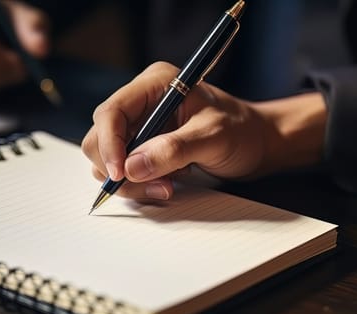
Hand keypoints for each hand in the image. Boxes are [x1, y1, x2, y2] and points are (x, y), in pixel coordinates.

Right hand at [82, 61, 327, 200]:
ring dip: (134, 181)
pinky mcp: (144, 147)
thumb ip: (173, 150)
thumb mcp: (213, 137)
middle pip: (101, 138)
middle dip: (121, 168)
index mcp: (154, 84)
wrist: (255, 144)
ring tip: (169, 185)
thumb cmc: (241, 132)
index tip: (120, 173)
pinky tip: (169, 182)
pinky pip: (126, 171)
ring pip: (110, 159)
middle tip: (157, 186)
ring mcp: (141, 126)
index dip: (108, 144)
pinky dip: (141, 184)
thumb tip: (131, 168)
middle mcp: (141, 103)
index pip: (111, 112)